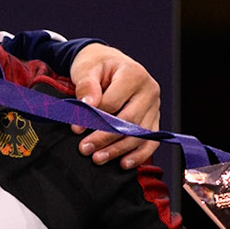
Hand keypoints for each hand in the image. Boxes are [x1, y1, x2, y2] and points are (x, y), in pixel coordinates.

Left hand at [69, 44, 161, 168]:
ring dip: (119, 149)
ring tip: (97, 158)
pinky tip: (124, 164)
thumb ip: (87, 85)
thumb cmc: (96, 65)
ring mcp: (154, 106)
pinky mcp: (153, 119)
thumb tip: (88, 105)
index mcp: (134, 74)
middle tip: (84, 149)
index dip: (94, 117)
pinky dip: (138, 155)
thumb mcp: (86, 68)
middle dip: (105, 138)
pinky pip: (150, 141)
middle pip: (129, 121)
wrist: (108, 64)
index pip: (114, 102)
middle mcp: (149, 90)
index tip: (75, 128)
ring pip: (140, 134)